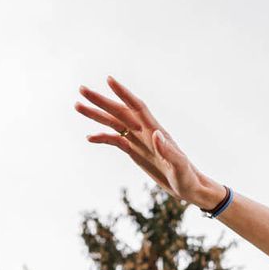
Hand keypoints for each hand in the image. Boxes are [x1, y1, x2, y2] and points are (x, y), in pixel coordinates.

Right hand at [76, 78, 224, 206]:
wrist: (190, 189)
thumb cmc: (189, 178)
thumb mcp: (180, 167)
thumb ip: (169, 151)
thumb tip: (155, 134)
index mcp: (156, 132)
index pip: (137, 107)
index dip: (124, 94)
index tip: (109, 80)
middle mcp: (146, 132)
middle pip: (120, 112)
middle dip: (101, 101)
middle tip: (82, 89)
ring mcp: (139, 141)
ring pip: (114, 124)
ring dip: (97, 115)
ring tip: (77, 106)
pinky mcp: (135, 152)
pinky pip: (116, 141)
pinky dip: (103, 138)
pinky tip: (90, 137)